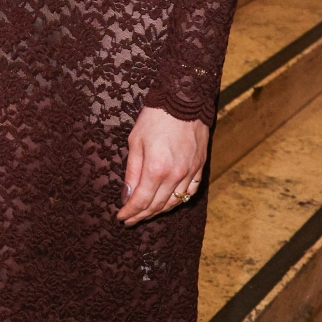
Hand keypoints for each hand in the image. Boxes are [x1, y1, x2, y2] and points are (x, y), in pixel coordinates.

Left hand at [118, 106, 209, 224]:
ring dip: (158, 211)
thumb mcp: (135, 143)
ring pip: (175, 201)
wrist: (184, 101)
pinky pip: (190, 191)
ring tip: (145, 214)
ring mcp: (190, 172)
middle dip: (141, 215)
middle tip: (129, 220)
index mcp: (156, 169)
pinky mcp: (200, 167)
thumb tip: (126, 196)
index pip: (141, 200)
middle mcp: (176, 175)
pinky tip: (168, 203)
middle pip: (157, 205)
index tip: (121, 217)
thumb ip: (132, 172)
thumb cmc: (155, 119)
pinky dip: (178, 200)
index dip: (130, 212)